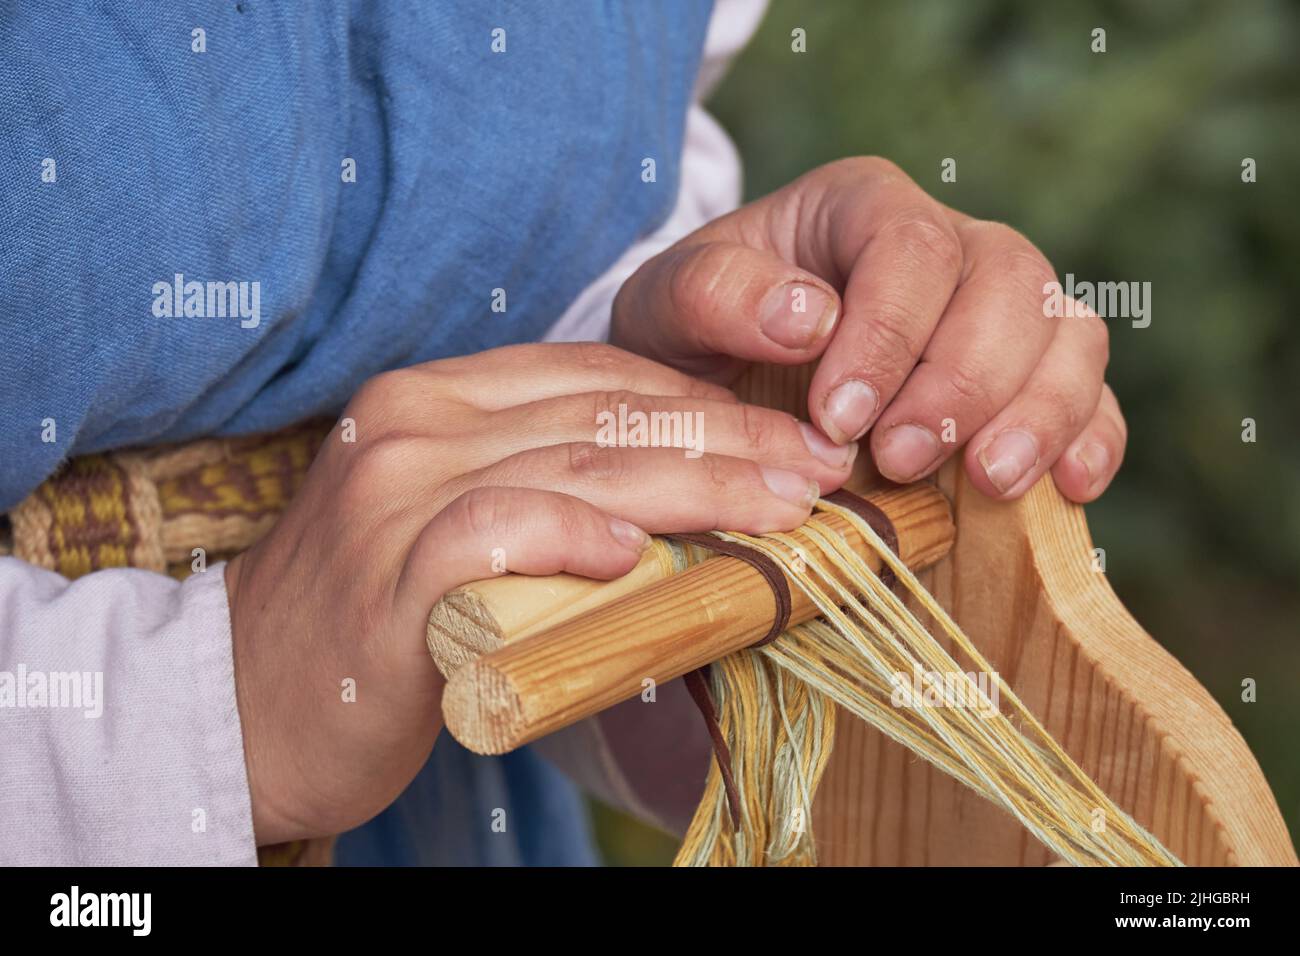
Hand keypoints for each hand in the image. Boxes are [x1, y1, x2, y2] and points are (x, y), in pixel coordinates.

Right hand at [223, 343, 855, 843]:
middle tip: (821, 474)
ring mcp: (396, 490)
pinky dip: (575, 538)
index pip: (599, 374)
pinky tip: (641, 558)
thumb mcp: (462, 530)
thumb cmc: (372, 621)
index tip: (789, 438)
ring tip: (784, 516)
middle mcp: (415, 420)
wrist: (237, 701)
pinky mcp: (387, 570)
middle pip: (606, 414)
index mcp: (438, 395)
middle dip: (731, 443)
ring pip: (577, 465)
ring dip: (697, 488)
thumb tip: (687, 513)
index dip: (705, 403)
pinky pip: (500, 532)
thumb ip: (553, 496)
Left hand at [611, 156, 1125, 502]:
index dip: (889, 334)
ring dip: (1038, 411)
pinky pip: (1089, 391)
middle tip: (899, 462)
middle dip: (962, 381)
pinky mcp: (1027, 376)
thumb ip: (714, 294)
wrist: (720, 367)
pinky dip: (1090, 437)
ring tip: (987, 482)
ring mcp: (999, 307)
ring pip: (1069, 330)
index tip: (839, 420)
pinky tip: (1068, 490)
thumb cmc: (698, 329)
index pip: (910, 247)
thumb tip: (808, 316)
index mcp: (861, 206)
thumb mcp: (667, 303)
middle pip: (1010, 282)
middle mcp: (948, 245)